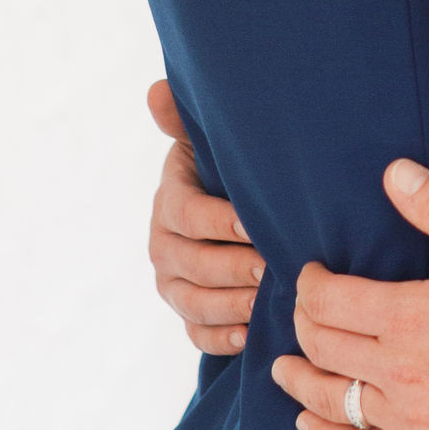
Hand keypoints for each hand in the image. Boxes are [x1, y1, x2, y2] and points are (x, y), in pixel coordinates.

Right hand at [148, 79, 263, 354]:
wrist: (230, 211)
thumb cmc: (228, 173)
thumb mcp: (209, 146)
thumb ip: (185, 123)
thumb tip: (156, 91)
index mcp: (170, 202)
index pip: (186, 214)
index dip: (219, 221)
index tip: (254, 223)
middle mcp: (164, 246)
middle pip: (193, 264)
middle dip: (233, 267)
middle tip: (272, 267)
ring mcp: (173, 285)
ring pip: (195, 303)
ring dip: (232, 304)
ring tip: (268, 300)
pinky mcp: (188, 315)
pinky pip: (198, 334)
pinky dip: (222, 338)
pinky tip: (252, 334)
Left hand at [271, 160, 428, 429]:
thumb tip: (393, 173)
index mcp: (412, 314)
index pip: (328, 299)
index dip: (309, 283)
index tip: (312, 274)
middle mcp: (400, 369)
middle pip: (321, 345)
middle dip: (303, 323)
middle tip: (305, 310)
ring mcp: (412, 416)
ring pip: (330, 399)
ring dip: (298, 380)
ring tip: (283, 368)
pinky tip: (310, 425)